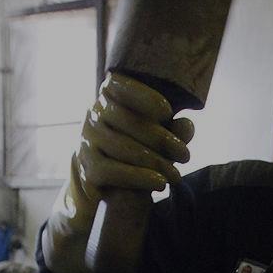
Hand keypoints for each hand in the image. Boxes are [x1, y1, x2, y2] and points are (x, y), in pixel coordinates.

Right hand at [42, 73, 193, 272]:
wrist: (102, 186)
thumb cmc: (135, 152)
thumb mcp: (156, 138)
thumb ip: (172, 129)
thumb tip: (186, 125)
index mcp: (110, 98)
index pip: (119, 85)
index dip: (142, 96)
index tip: (167, 111)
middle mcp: (94, 115)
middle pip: (128, 121)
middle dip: (163, 140)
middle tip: (185, 156)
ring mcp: (87, 141)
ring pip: (124, 147)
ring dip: (156, 163)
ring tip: (176, 175)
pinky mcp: (86, 168)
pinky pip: (112, 171)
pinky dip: (139, 178)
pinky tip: (159, 183)